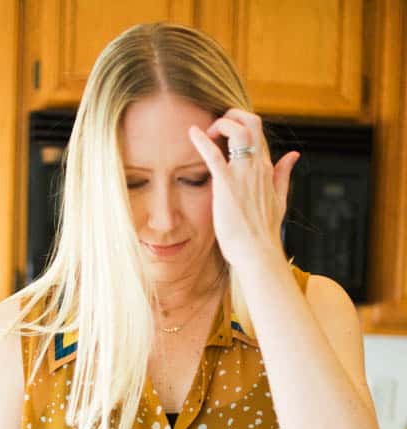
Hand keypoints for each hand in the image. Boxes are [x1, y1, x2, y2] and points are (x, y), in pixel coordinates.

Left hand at [188, 109, 299, 268]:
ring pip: (238, 131)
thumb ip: (283, 175)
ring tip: (208, 132)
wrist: (258, 253)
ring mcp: (243, 174)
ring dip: (221, 123)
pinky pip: (214, 155)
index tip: (227, 135)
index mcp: (267, 169)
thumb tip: (294, 155)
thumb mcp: (280, 199)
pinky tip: (192, 132)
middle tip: (217, 126)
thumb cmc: (264, 232)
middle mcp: (257, 167)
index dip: (242, 127)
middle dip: (233, 115)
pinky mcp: (227, 185)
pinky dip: (202, 140)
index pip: (258, 135)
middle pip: (251, 123)